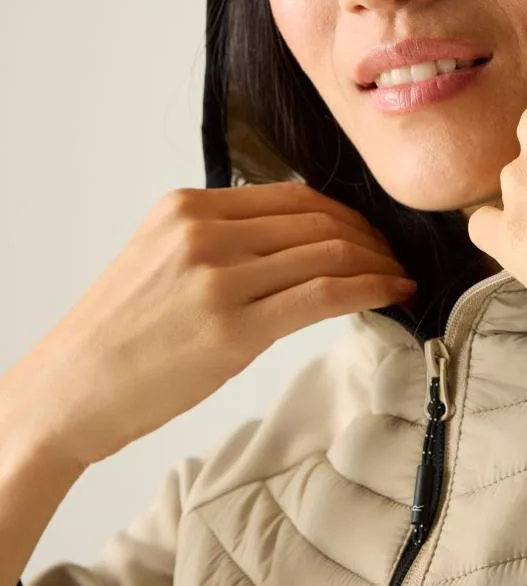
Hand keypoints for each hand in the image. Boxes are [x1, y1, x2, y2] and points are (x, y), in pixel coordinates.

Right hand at [7, 181, 415, 468]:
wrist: (69, 390)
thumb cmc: (120, 330)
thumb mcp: (162, 256)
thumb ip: (225, 237)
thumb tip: (299, 237)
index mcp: (188, 207)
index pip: (294, 195)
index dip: (346, 212)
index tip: (370, 232)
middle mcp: (205, 232)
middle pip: (318, 220)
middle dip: (370, 237)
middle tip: (394, 256)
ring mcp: (219, 278)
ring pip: (328, 253)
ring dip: (377, 263)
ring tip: (398, 277)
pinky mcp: (233, 329)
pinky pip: (322, 295)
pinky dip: (369, 289)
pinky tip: (393, 293)